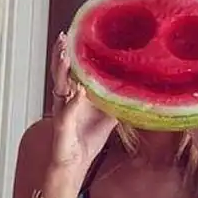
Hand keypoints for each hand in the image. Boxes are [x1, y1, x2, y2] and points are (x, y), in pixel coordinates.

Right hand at [49, 32, 116, 172]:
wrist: (76, 163)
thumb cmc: (89, 137)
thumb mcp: (109, 115)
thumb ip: (118, 100)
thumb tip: (138, 88)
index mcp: (77, 93)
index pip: (75, 68)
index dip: (75, 52)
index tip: (79, 34)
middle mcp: (67, 98)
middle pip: (62, 71)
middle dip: (62, 54)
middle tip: (64, 37)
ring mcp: (62, 110)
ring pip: (59, 86)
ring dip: (62, 70)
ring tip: (65, 55)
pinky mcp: (62, 126)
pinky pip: (66, 112)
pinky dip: (72, 102)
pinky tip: (78, 92)